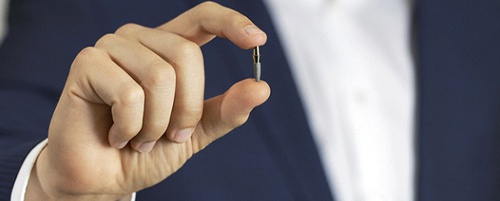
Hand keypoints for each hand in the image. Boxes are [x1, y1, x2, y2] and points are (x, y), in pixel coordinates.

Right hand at [26, 2, 269, 199]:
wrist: (104, 178)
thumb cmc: (148, 149)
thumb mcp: (197, 132)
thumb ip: (227, 111)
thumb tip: (261, 88)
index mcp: (168, 48)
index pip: (203, 17)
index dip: (231, 23)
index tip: (257, 41)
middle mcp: (140, 40)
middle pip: (186, 55)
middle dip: (186, 109)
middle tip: (169, 135)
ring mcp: (112, 48)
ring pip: (159, 76)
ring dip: (156, 124)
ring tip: (140, 138)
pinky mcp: (87, 63)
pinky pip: (128, 94)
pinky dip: (130, 127)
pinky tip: (117, 136)